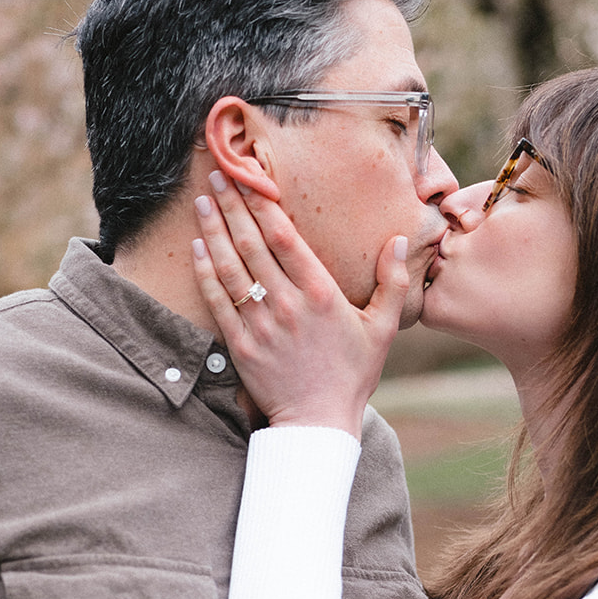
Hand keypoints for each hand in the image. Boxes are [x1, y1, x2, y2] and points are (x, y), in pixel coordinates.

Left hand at [191, 171, 407, 438]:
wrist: (319, 422)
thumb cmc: (352, 375)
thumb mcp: (382, 329)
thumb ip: (393, 282)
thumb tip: (398, 240)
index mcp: (321, 294)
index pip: (284, 237)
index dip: (263, 204)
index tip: (249, 177)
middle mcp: (287, 305)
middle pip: (252, 244)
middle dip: (232, 205)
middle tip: (217, 176)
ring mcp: (261, 325)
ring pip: (231, 268)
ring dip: (214, 230)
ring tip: (201, 202)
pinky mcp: (241, 346)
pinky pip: (218, 300)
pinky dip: (206, 271)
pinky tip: (198, 246)